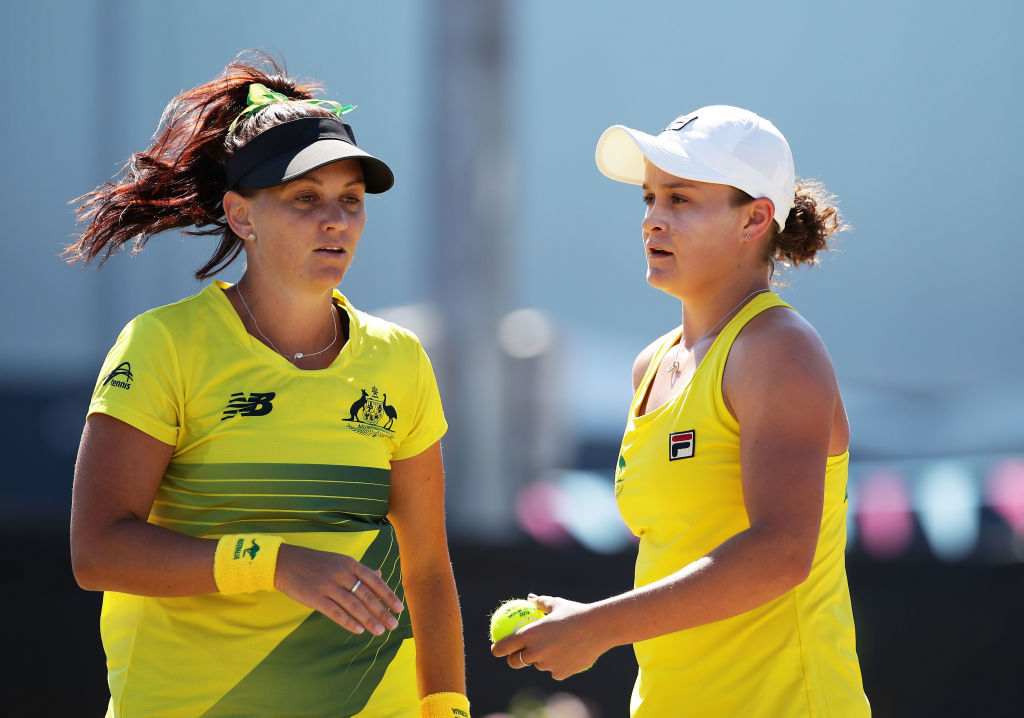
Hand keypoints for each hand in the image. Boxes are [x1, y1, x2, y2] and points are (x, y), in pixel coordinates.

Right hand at [274, 544, 403, 634]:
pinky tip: (359, 630)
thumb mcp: (340, 561)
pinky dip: (348, 622)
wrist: (285, 562)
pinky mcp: (315, 597)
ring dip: (369, 619)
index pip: (374, 580)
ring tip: (380, 631)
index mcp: (350, 563)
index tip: (399, 608)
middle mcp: (341, 573)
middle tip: (394, 625)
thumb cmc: (316, 563)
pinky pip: (335, 612)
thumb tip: (380, 574)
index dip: (388, 595)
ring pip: (353, 605)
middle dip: (382, 611)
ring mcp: (328, 585)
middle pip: (366, 595)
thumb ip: (360, 571)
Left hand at [490, 594, 606, 679]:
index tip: (496, 649)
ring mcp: (547, 664)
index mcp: (529, 634)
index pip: (504, 647)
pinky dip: (558, 664)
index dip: (497, 649)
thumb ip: (540, 603)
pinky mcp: (560, 673)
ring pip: (539, 665)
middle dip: (515, 659)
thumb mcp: (556, 604)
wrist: (598, 628)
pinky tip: (568, 654)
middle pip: (515, 662)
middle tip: (520, 655)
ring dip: (542, 659)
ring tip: (555, 647)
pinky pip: (554, 670)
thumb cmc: (575, 613)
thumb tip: (529, 598)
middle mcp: (535, 652)